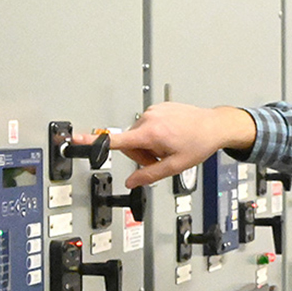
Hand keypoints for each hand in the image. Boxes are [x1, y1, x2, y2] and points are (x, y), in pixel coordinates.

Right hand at [78, 102, 255, 187]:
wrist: (215, 126)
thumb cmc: (199, 143)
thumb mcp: (176, 166)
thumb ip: (150, 176)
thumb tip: (132, 183)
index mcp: (150, 134)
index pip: (115, 140)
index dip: (93, 141)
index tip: (76, 138)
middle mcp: (148, 119)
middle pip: (130, 144)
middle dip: (142, 154)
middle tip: (162, 157)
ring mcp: (154, 111)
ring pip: (139, 136)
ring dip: (150, 145)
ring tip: (170, 145)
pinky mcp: (159, 107)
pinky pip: (148, 125)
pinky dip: (156, 134)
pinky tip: (172, 136)